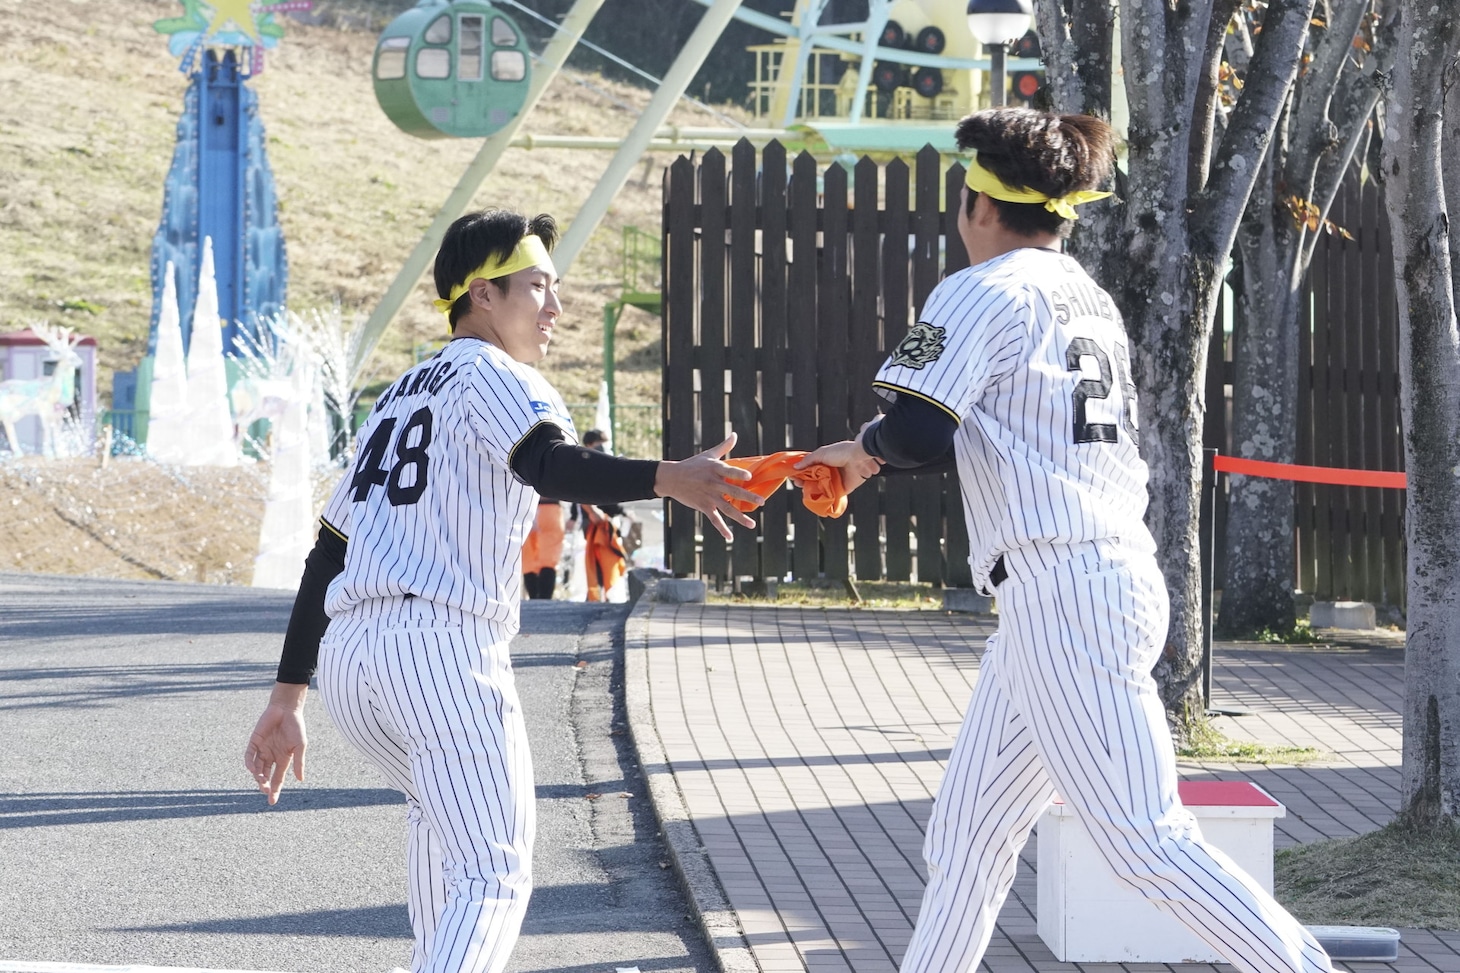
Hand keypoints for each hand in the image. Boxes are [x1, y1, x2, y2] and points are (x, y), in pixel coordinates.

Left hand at [244, 682, 308, 804]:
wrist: (286, 708)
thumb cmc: (296, 726)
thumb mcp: (300, 745)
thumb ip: (299, 762)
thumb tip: (301, 779)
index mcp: (284, 758)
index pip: (278, 778)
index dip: (275, 790)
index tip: (272, 802)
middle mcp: (272, 756)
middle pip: (266, 776)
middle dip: (264, 785)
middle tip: (265, 791)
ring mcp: (262, 749)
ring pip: (257, 768)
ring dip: (258, 776)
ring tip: (261, 780)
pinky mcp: (254, 741)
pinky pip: (249, 756)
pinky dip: (250, 764)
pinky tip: (253, 770)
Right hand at [655, 432, 762, 539]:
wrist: (672, 478)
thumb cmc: (693, 464)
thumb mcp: (708, 455)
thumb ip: (724, 447)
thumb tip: (734, 434)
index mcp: (715, 469)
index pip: (729, 470)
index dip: (739, 472)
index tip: (749, 475)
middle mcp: (713, 483)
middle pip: (733, 491)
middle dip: (748, 497)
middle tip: (761, 502)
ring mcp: (708, 496)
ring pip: (727, 509)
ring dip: (740, 517)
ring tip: (752, 524)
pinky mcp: (703, 506)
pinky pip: (714, 519)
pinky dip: (722, 529)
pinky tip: (730, 537)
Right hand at [794, 438, 883, 491]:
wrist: (859, 459)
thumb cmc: (841, 452)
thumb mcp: (821, 453)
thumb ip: (808, 460)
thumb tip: (795, 467)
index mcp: (824, 460)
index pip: (808, 467)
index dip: (800, 471)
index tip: (792, 475)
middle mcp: (828, 470)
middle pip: (812, 478)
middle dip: (804, 481)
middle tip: (797, 483)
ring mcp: (834, 480)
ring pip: (819, 487)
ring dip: (811, 490)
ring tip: (804, 490)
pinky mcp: (841, 489)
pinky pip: (830, 495)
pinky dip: (823, 497)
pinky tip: (815, 498)